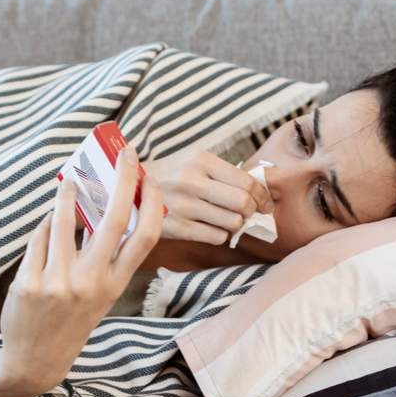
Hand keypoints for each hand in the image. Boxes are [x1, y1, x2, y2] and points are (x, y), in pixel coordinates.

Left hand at [0, 145, 164, 396]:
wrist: (35, 360)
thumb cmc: (72, 320)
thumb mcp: (101, 295)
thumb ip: (106, 257)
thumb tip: (108, 204)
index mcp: (115, 285)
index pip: (145, 236)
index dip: (151, 202)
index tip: (148, 177)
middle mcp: (91, 283)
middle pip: (114, 219)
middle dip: (120, 179)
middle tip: (121, 153)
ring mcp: (59, 283)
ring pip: (64, 220)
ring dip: (67, 193)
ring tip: (69, 181)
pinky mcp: (29, 282)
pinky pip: (39, 238)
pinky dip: (44, 225)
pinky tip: (48, 221)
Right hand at [142, 150, 273, 244]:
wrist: (130, 188)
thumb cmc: (172, 174)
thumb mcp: (196, 161)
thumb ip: (225, 173)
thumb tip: (261, 193)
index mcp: (200, 160)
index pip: (247, 181)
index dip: (262, 196)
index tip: (265, 204)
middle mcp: (191, 181)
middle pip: (243, 203)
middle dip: (252, 211)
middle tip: (250, 213)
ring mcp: (182, 206)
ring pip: (232, 222)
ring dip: (236, 224)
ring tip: (228, 219)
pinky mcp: (175, 227)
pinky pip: (216, 236)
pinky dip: (220, 234)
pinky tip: (211, 227)